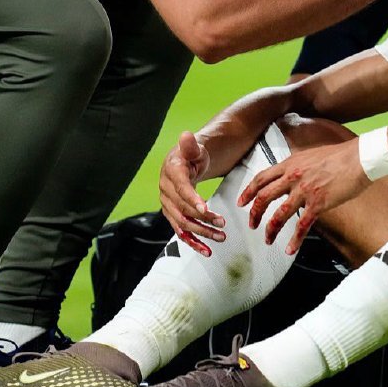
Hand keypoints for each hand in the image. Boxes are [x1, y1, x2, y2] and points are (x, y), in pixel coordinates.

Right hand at [159, 131, 224, 255]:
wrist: (184, 163)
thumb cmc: (192, 155)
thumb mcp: (195, 148)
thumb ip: (191, 145)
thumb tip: (186, 136)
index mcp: (171, 173)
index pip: (181, 188)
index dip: (192, 199)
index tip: (205, 209)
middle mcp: (165, 191)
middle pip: (183, 209)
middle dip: (202, 219)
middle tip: (222, 224)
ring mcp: (168, 205)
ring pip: (183, 224)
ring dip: (201, 233)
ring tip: (220, 237)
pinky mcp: (173, 215)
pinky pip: (181, 232)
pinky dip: (193, 243)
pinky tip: (207, 251)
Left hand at [238, 140, 369, 253]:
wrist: (359, 158)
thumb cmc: (340, 156)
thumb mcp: (311, 156)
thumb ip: (298, 166)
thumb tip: (291, 175)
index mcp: (291, 164)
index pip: (261, 178)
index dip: (248, 191)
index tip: (242, 202)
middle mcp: (293, 177)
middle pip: (264, 197)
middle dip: (254, 213)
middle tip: (252, 224)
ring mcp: (305, 191)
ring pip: (279, 214)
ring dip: (270, 229)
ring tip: (268, 240)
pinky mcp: (318, 203)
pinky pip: (301, 226)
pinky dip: (294, 240)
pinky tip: (290, 249)